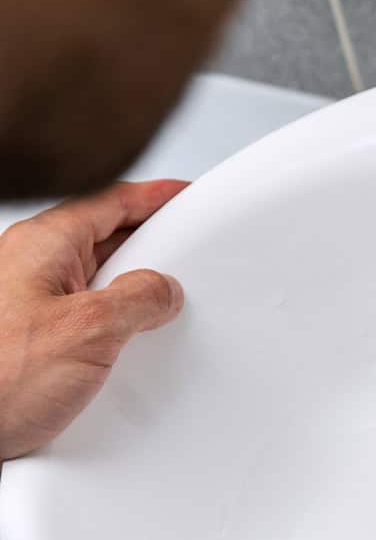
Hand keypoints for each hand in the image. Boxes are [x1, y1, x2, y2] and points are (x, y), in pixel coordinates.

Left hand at [0, 180, 186, 459]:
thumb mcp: (90, 330)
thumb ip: (138, 299)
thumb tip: (163, 290)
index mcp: (41, 245)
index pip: (108, 202)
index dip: (153, 197)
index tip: (183, 195)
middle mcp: (28, 267)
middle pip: (101, 238)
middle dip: (147, 243)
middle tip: (188, 251)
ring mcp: (24, 303)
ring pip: (92, 280)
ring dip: (129, 289)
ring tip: (165, 305)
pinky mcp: (26, 340)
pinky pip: (81, 317)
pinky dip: (111, 322)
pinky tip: (128, 345)